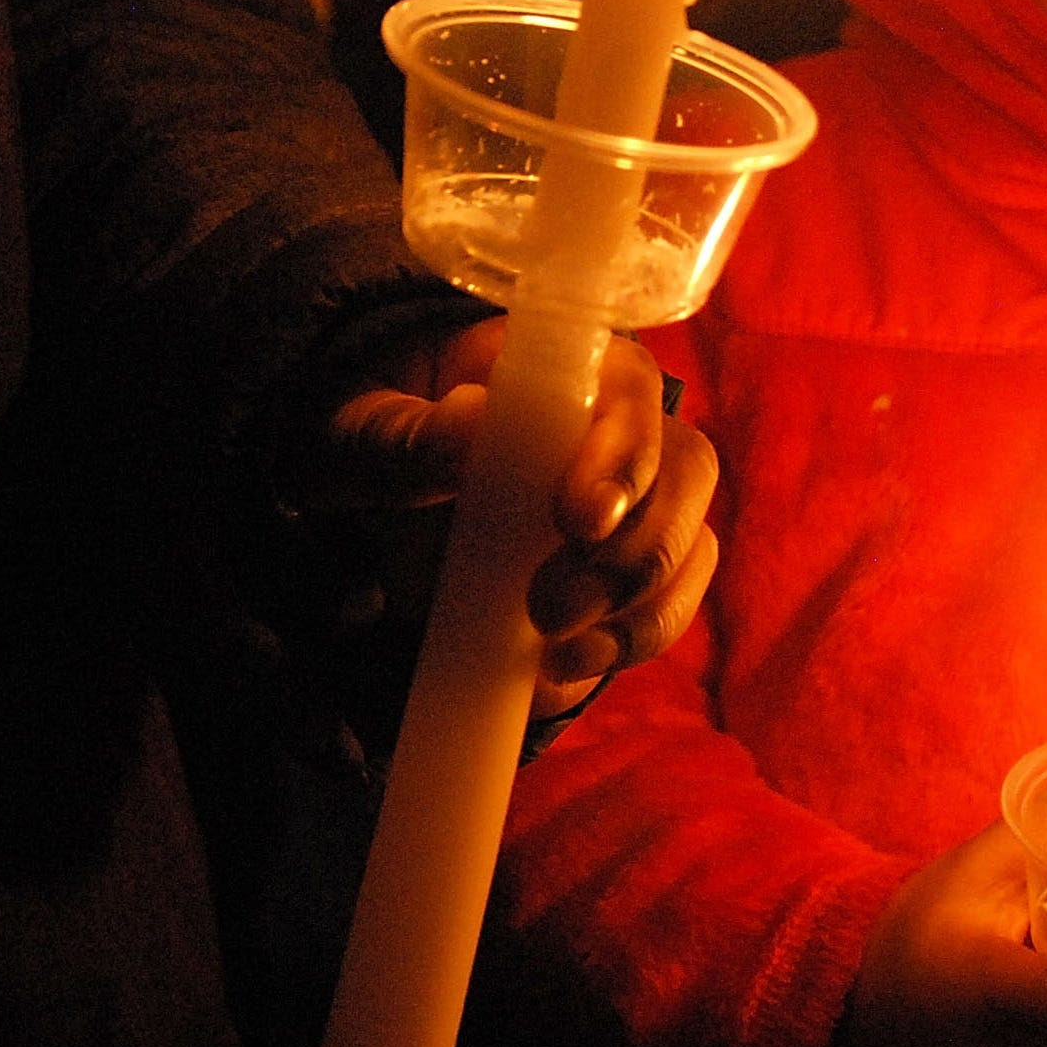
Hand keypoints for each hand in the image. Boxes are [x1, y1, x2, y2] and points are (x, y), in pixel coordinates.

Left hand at [290, 312, 718, 717]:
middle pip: (685, 475)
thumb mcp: (356, 429)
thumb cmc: (367, 436)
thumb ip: (406, 431)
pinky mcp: (624, 578)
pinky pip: (664, 610)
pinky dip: (624, 649)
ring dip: (641, 613)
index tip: (578, 521)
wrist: (364, 503)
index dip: (624, 453)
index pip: (630, 389)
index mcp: (561, 370)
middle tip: (549, 609)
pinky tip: (556, 676)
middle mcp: (618, 431)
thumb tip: (475, 420)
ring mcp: (633, 507)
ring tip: (556, 654)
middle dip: (635, 554)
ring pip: (690, 549)